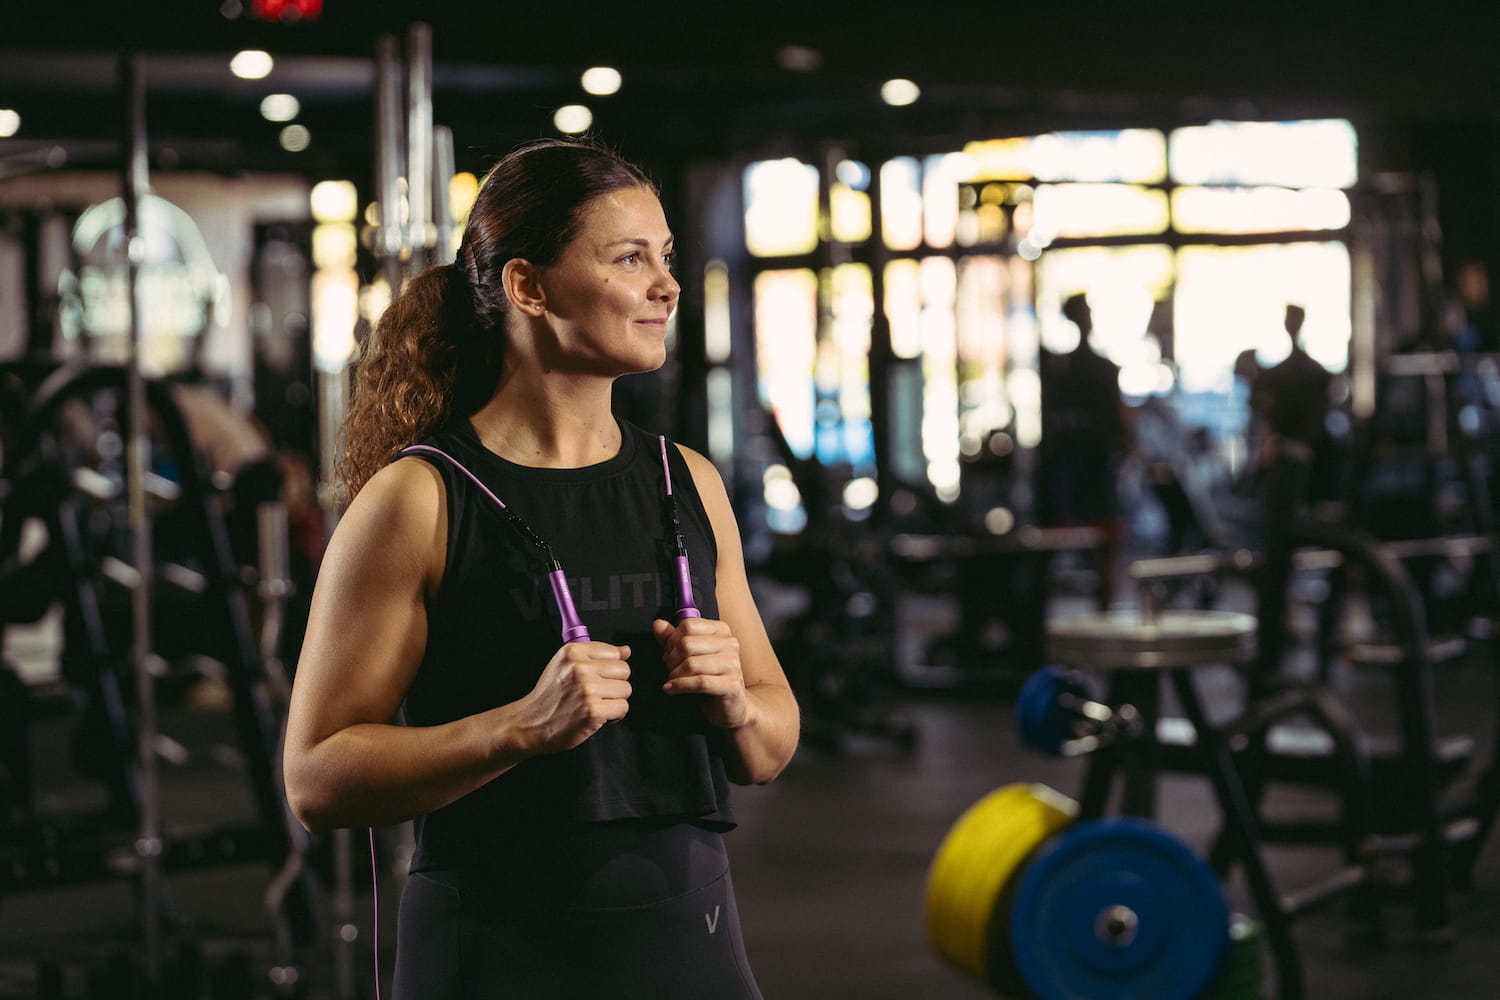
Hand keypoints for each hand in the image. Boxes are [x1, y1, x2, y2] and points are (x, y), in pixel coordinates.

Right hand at [516, 642, 631, 753]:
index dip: (609, 669)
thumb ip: (597, 655)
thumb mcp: (566, 665)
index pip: (615, 652)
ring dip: (614, 701)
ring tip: (594, 705)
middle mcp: (580, 668)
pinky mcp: (593, 710)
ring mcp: (587, 689)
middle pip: (624, 670)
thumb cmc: (550, 696)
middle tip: (596, 694)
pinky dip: (614, 716)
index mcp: (573, 652)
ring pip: (625, 690)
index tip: (596, 678)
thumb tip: (626, 650)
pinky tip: (596, 716)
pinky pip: (622, 708)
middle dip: (614, 685)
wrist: (530, 724)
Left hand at [653, 618, 752, 728]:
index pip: (688, 625)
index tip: (669, 652)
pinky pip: (699, 682)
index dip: (672, 640)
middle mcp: (730, 644)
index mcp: (721, 631)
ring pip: (691, 664)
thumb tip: (658, 625)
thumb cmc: (710, 678)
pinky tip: (671, 689)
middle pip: (687, 644)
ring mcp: (732, 664)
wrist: (731, 706)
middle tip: (669, 668)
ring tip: (671, 680)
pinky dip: (680, 686)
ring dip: (674, 674)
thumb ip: (674, 639)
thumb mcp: (691, 655)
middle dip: (671, 659)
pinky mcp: (731, 684)